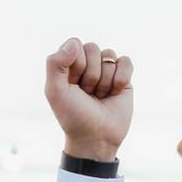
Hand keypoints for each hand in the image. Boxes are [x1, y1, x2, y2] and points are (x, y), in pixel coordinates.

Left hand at [45, 38, 133, 161]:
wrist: (96, 138)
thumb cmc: (73, 116)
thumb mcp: (55, 91)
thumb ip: (55, 64)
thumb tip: (74, 43)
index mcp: (67, 66)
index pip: (75, 45)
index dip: (76, 64)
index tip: (72, 84)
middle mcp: (86, 65)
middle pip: (93, 48)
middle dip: (90, 74)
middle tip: (87, 93)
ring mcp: (105, 70)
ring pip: (109, 55)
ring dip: (104, 80)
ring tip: (99, 96)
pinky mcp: (123, 77)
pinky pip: (125, 61)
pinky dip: (120, 78)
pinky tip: (114, 93)